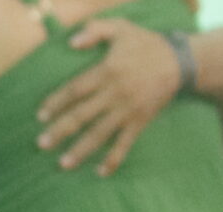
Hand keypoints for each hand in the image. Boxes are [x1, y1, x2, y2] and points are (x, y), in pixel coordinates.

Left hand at [35, 18, 182, 174]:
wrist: (182, 60)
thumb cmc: (146, 44)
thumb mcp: (122, 28)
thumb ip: (96, 30)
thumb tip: (71, 42)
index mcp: (107, 71)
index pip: (75, 89)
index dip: (56, 102)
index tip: (40, 115)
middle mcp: (115, 93)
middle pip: (82, 115)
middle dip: (60, 131)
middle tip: (41, 144)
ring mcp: (128, 109)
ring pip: (100, 133)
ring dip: (81, 150)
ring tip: (63, 164)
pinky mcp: (140, 120)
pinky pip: (125, 143)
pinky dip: (113, 159)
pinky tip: (100, 173)